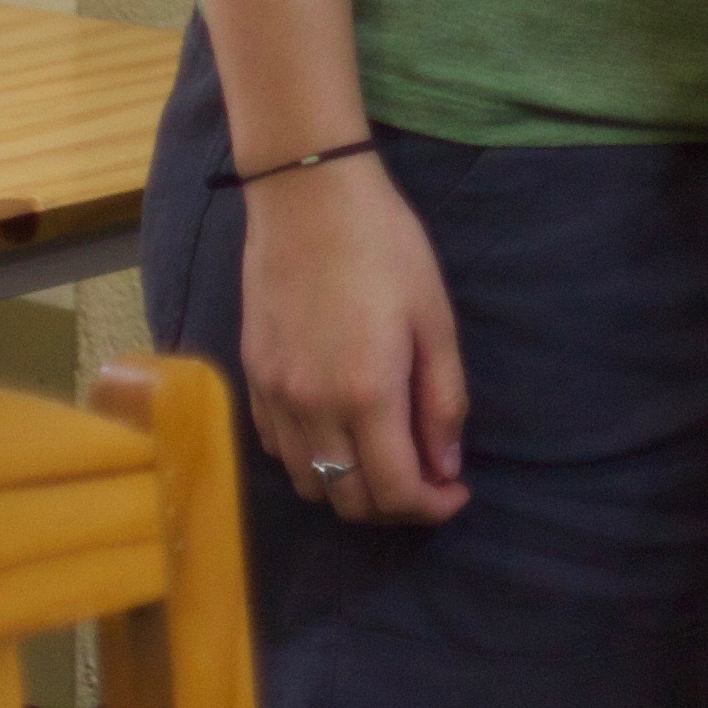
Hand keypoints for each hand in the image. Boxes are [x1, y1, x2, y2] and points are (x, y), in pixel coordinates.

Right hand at [236, 154, 472, 523]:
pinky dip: (313, 461)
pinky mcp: (251, 381)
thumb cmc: (386, 248)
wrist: (307, 198)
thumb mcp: (434, 320)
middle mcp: (312, 409)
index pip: (394, 491)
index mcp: (367, 394)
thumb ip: (441, 401)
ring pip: (309, 484)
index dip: (431, 508)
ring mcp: (274, 398)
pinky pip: (279, 450)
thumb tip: (446, 468)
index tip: (456, 494)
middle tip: (428, 479)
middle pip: (348, 501)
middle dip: (395, 506)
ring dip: (350, 488)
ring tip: (386, 457)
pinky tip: (341, 432)